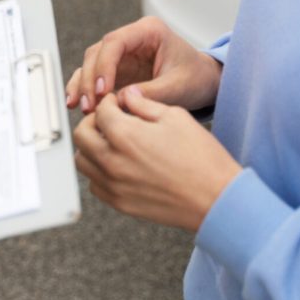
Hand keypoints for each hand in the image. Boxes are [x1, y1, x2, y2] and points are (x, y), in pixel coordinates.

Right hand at [65, 17, 221, 113]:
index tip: (102, 90)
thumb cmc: (196, 78)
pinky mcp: (117, 69)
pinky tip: (78, 104)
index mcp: (148, 31)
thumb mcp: (179, 87)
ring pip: (91, 63)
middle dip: (90, 79)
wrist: (204, 82)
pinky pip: (94, 76)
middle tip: (90, 104)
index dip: (104, 65)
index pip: (115, 42)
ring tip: (82, 108)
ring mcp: (122, 54)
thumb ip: (152, 92)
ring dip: (83, 85)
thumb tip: (121, 99)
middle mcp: (130, 39)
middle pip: (97, 53)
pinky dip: (85, 89)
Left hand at [74, 87, 240, 231]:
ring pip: (82, 160)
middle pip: (81, 134)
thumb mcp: (175, 117)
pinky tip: (118, 164)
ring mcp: (114, 185)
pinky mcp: (120, 204)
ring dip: (91, 147)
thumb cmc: (202, 158)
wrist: (219, 201)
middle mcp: (112, 161)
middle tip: (110, 120)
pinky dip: (99, 172)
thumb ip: (143, 103)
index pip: (100, 110)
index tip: (117, 103)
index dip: (109, 101)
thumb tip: (125, 95)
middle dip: (93, 122)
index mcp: (124, 135)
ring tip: (112, 142)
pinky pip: (94, 184)